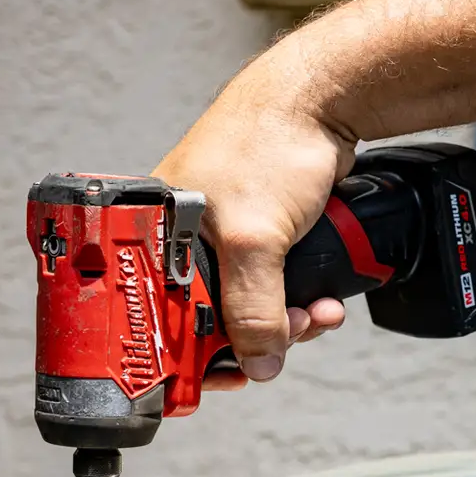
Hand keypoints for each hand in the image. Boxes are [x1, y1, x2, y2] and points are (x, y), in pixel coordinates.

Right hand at [153, 51, 355, 388]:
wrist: (323, 101)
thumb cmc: (268, 145)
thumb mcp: (257, 238)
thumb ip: (254, 306)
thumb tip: (258, 363)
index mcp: (152, 231)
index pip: (153, 313)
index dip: (188, 351)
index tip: (226, 374)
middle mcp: (180, 236)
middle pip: (207, 317)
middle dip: (256, 336)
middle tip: (291, 336)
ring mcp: (223, 234)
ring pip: (248, 305)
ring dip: (288, 321)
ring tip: (319, 316)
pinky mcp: (262, 233)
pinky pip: (274, 284)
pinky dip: (299, 299)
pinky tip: (323, 302)